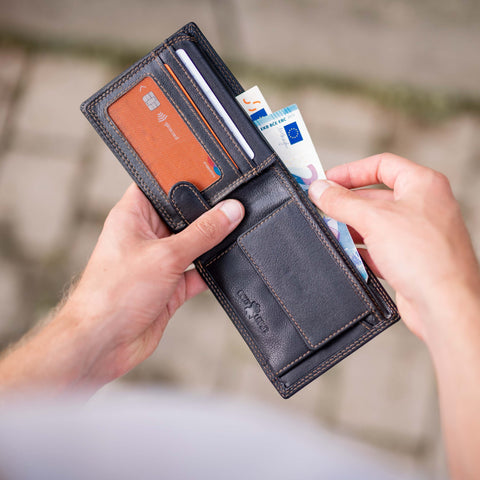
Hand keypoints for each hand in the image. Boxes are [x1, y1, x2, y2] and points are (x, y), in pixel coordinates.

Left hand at [0, 184, 243, 392]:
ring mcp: (158, 262)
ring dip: (210, 244)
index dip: (183, 179)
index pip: (159, 186)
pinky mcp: (169, 287)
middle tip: (232, 206)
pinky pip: (197, 273)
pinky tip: (226, 265)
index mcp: (133, 216)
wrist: (104, 343)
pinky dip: (211, 271)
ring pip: (192, 246)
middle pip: (182, 217)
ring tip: (235, 232)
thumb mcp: (166, 255)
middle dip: (204, 215)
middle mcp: (145, 237)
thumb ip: (202, 234)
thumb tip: (228, 212)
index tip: (213, 175)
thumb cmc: (113, 294)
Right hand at [308, 153, 479, 341]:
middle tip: (322, 207)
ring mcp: (418, 233)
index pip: (381, 165)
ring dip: (352, 228)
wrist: (444, 305)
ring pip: (376, 223)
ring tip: (331, 232)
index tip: (327, 180)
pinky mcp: (411, 258)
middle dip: (347, 203)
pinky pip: (379, 247)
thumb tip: (320, 189)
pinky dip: (361, 249)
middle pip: (375, 196)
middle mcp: (423, 205)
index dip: (350, 171)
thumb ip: (342, 202)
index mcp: (423, 184)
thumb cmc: (427, 258)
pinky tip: (347, 253)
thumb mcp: (373, 220)